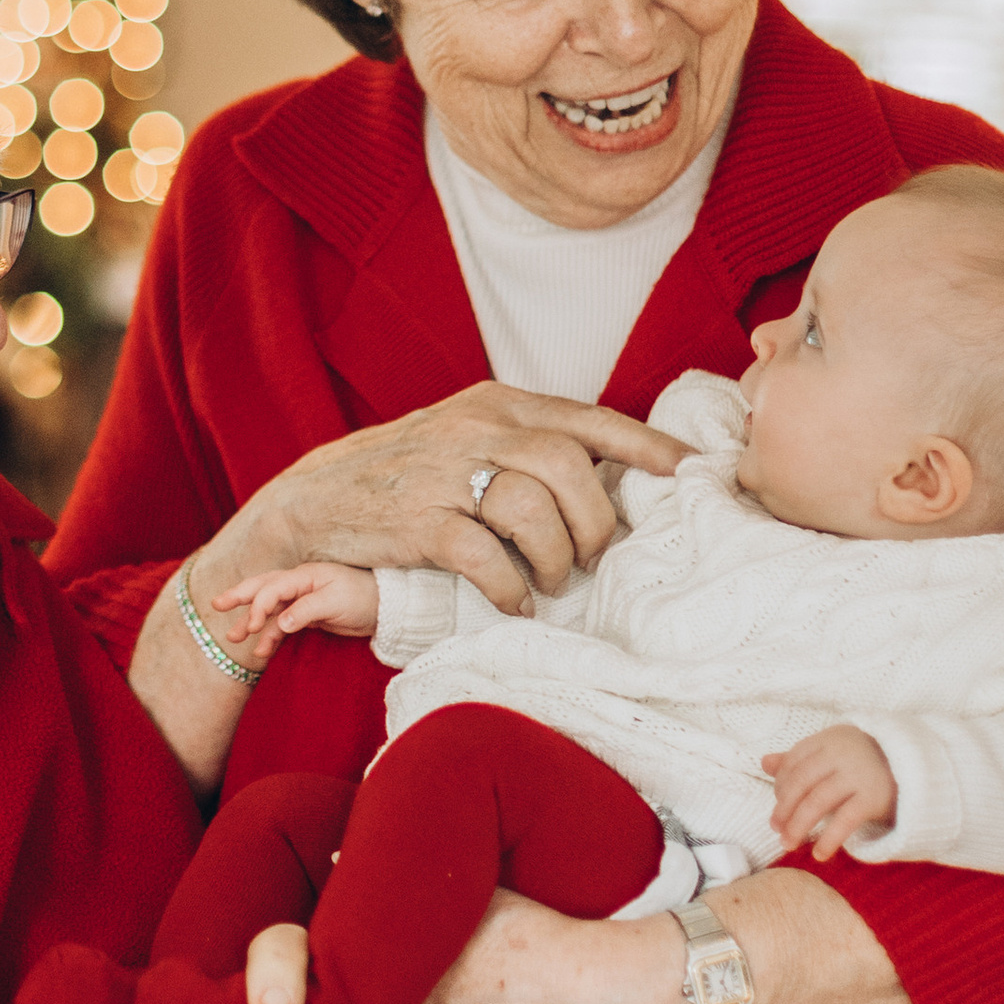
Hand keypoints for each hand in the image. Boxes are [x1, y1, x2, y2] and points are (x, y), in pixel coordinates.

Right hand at [206, 384, 682, 619]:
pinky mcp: (419, 522)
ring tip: (551, 581)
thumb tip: (603, 476)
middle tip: (592, 557)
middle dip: (595, 520)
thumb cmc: (404, 475)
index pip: (589, 418)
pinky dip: (510, 585)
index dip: (645, 448)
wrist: (314, 500)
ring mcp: (446, 473)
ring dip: (555, 556)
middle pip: (569, 465)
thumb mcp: (466, 436)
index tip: (689, 474)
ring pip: (532, 509)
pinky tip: (514, 600)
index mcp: (497, 403)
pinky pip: (486, 555)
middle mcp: (476, 427)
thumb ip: (525, 444)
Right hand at [218, 561, 383, 643]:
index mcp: (304, 575)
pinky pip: (282, 625)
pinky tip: (261, 651)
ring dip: (251, 622)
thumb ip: (305, 611)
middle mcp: (298, 584)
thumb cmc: (363, 596)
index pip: (273, 588)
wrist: (385, 607)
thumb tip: (280, 623)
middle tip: (217, 605)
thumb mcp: (336, 602)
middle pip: (262, 588)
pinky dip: (270, 636)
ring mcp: (301, 600)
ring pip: (269, 609)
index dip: (260, 605)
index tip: (254, 625)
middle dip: (239, 597)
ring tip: (233, 638)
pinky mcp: (306, 615)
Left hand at [765, 726, 897, 861]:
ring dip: (798, 826)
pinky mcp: (873, 796)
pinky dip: (828, 840)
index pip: (793, 763)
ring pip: (817, 802)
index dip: (780, 787)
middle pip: (800, 782)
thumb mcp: (833, 754)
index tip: (778, 807)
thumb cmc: (865, 763)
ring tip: (788, 845)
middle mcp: (841, 753)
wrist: (916, 770)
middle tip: (776, 830)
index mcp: (829, 739)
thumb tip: (764, 762)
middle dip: (784, 809)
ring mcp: (858, 773)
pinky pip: (844, 821)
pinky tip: (819, 855)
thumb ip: (799, 759)